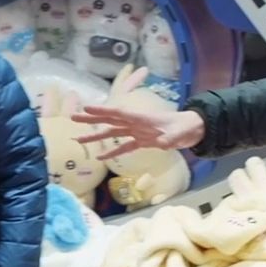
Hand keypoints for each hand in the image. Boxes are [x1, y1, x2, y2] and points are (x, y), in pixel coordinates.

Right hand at [73, 106, 205, 160]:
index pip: (118, 113)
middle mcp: (136, 123)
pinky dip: (113, 151)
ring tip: (79, 138)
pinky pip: (124, 147)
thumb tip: (162, 142)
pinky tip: (100, 158)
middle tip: (73, 117)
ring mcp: (137, 132)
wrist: (192, 130)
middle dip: (92, 119)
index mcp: (141, 117)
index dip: (102, 111)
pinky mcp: (142, 141)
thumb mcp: (178, 133)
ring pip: (113, 133)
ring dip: (96, 136)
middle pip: (110, 120)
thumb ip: (169, 137)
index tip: (86, 108)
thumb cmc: (185, 127)